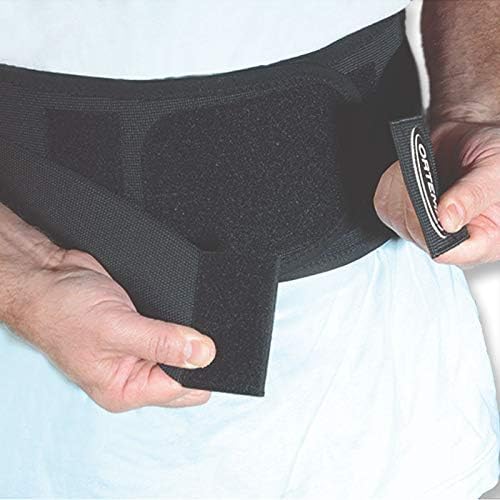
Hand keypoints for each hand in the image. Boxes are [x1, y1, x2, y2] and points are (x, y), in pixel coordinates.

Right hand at [1, 205, 215, 411]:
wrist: (49, 277)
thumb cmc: (62, 310)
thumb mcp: (116, 328)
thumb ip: (163, 342)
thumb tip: (204, 354)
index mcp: (125, 390)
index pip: (181, 389)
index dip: (200, 369)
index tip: (211, 346)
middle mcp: (133, 374)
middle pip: (185, 370)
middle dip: (194, 351)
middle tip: (192, 327)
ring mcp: (138, 350)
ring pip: (181, 347)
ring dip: (186, 332)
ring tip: (173, 312)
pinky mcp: (141, 327)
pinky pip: (172, 328)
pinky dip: (178, 318)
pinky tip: (172, 306)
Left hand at [374, 120, 499, 265]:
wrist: (481, 138)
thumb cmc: (498, 159)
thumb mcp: (496, 171)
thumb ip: (474, 196)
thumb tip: (447, 221)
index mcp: (483, 239)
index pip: (446, 252)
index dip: (432, 230)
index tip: (434, 200)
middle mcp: (451, 239)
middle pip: (415, 233)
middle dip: (415, 199)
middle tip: (425, 170)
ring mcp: (426, 228)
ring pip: (395, 218)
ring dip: (401, 186)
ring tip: (421, 167)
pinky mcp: (406, 213)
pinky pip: (385, 204)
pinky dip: (391, 182)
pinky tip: (410, 170)